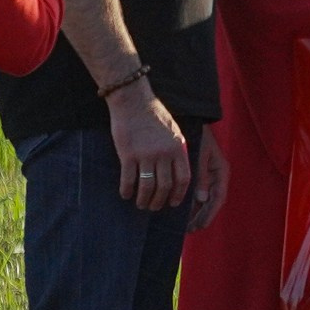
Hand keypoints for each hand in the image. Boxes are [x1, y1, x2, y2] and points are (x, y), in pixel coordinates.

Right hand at [108, 80, 190, 210]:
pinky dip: (127, 190)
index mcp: (178, 148)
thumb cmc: (154, 115)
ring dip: (144, 199)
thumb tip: (178, 169)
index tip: (173, 203)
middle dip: (160, 201)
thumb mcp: (174, 131)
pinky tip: (125, 194)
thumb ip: (177, 149)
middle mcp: (164, 154)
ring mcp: (146, 155)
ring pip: (147, 186)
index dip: (178, 194)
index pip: (183, 178)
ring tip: (141, 204)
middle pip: (165, 186)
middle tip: (154, 207)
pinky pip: (128, 179)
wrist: (133, 101)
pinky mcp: (128, 154)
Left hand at [189, 126, 228, 229]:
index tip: (199, 226)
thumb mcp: (200, 155)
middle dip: (201, 217)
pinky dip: (189, 203)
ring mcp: (207, 176)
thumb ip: (201, 176)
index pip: (218, 198)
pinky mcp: (198, 175)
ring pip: (203, 200)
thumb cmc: (195, 135)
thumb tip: (202, 199)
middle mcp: (216, 176)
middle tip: (189, 230)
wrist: (188, 119)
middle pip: (211, 202)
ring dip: (195, 212)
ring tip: (184, 226)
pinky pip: (195, 193)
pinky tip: (179, 211)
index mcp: (221, 171)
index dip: (209, 214)